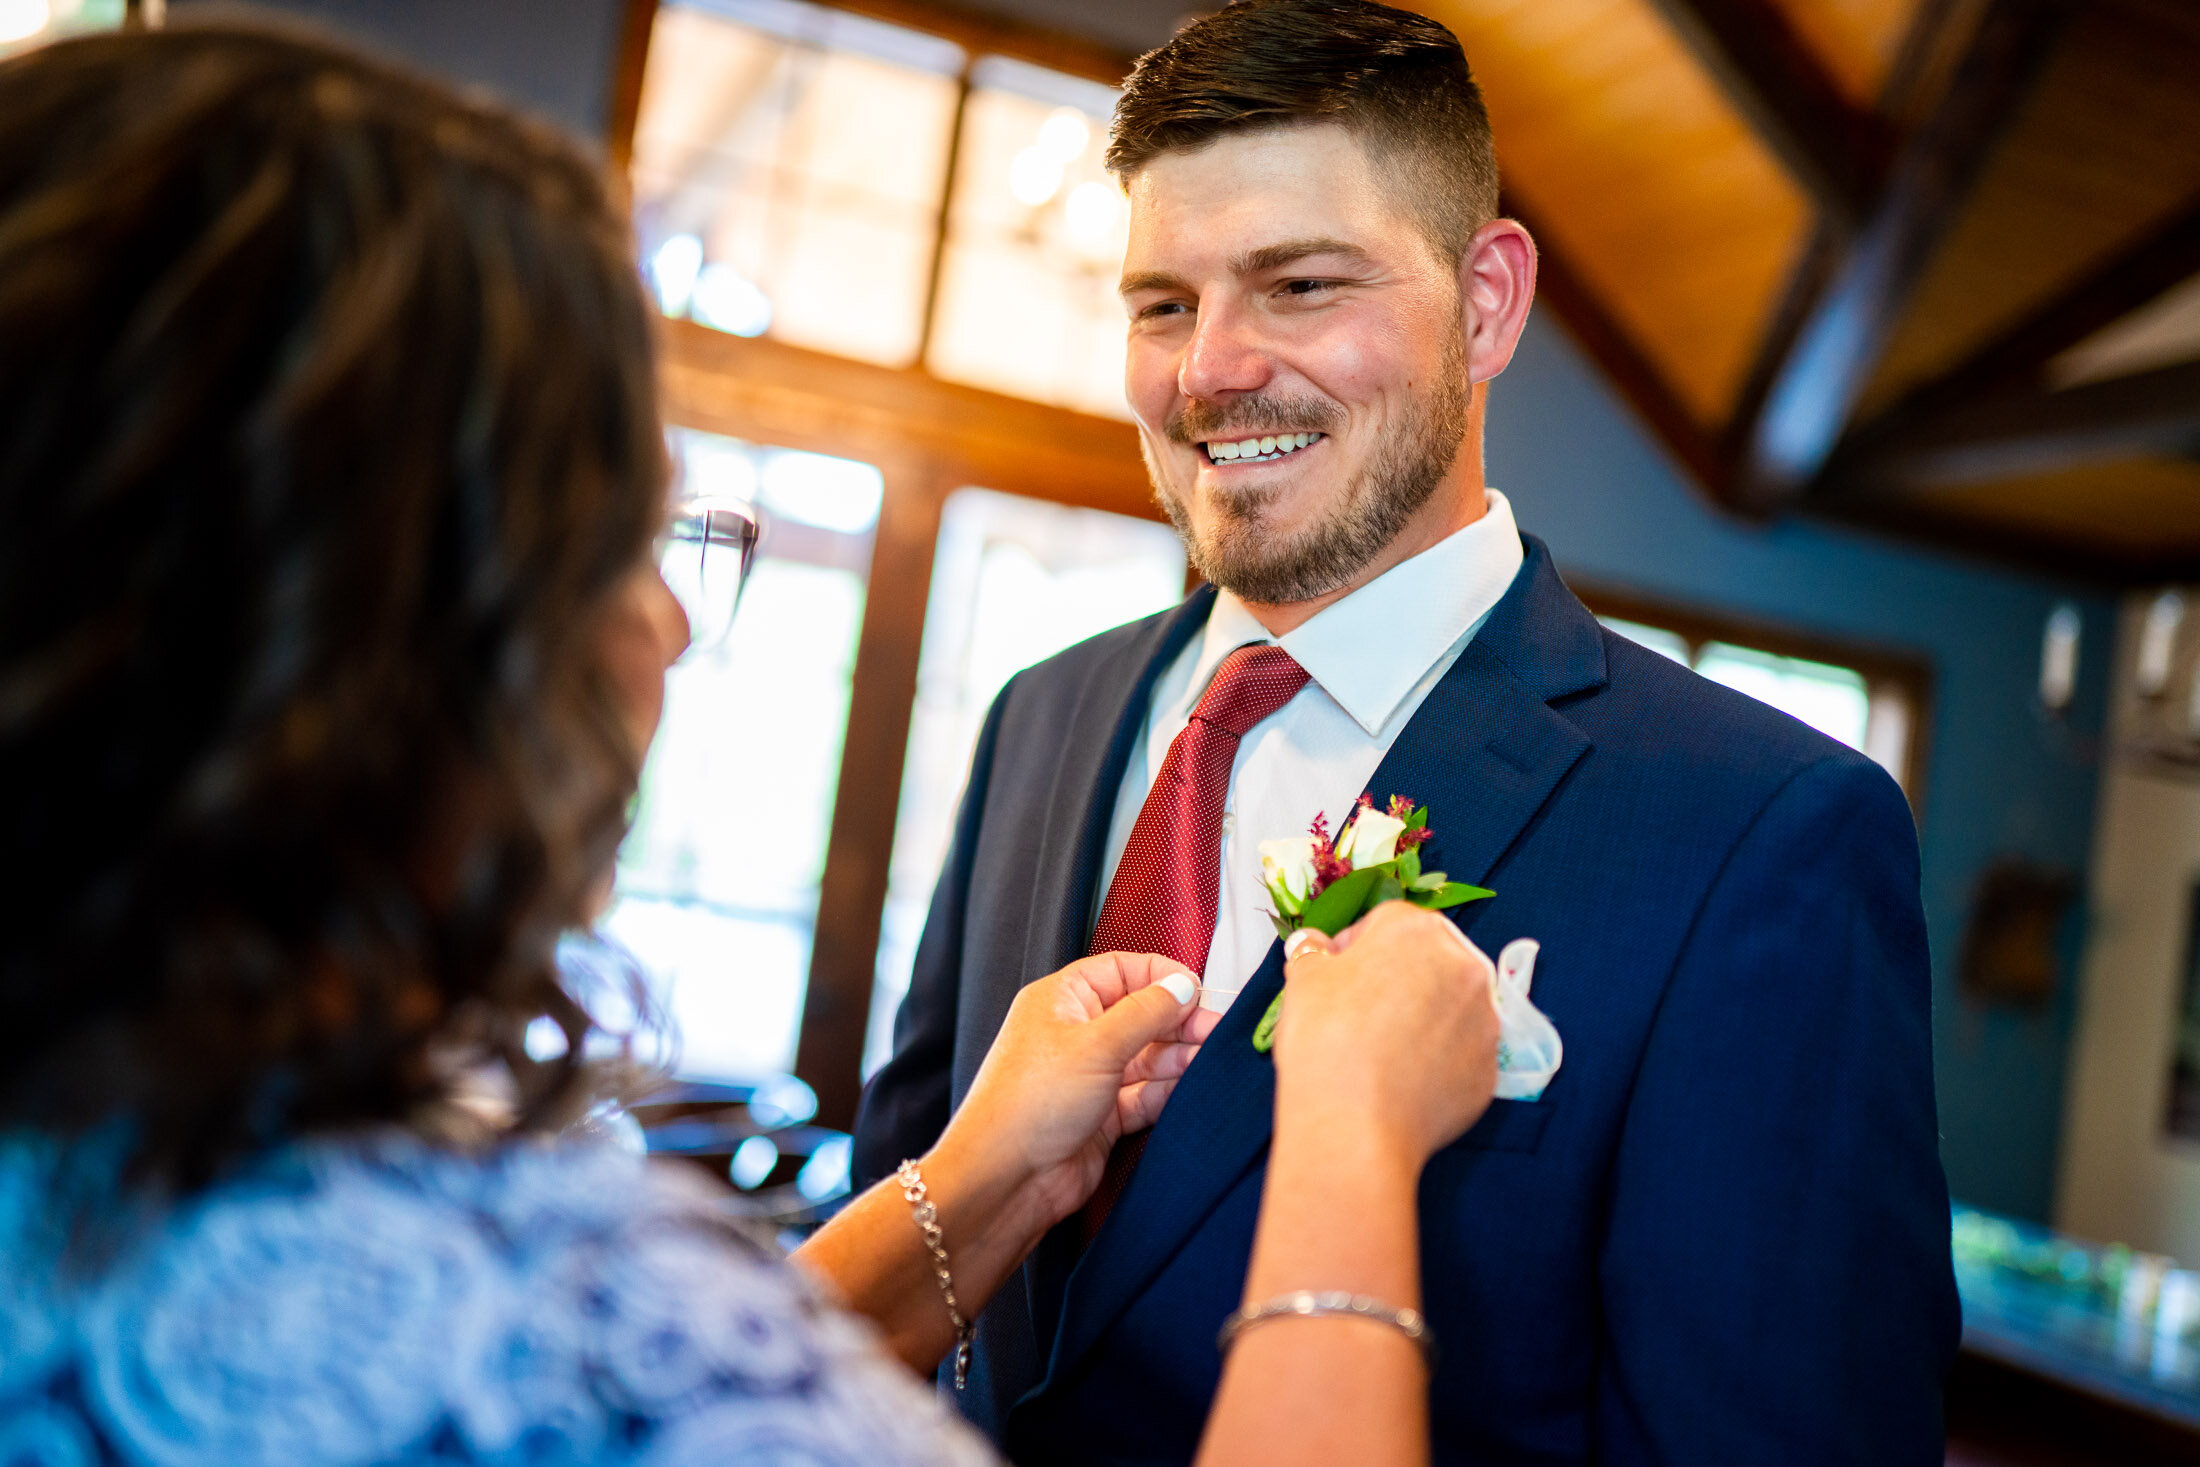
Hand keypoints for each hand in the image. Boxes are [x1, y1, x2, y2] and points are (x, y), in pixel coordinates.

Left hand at [935, 953, 1221, 1226]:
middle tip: (1215, 1030)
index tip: (1197, 990)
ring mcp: (1090, 1076)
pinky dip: (1168, 1091)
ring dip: (1179, 1057)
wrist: (1005, 1180)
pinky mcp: (1102, 1116)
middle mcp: (1075, 1034)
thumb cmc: (1028, 1105)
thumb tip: (1181, 986)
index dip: (1162, 977)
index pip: (1121, 970)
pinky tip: (1192, 1087)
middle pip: (1141, 1014)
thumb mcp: (1096, 1045)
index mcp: (1062, 1000)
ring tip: (1212, 1058)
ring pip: (1147, 1057)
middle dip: (1179, 1021)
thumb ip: (1146, 1012)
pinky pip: (1144, 1094)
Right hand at [1270, 902, 1499, 1167]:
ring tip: (1381, 1048)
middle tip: (1359, 1010)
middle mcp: (1464, 968)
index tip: (1336, 975)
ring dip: (1421, 1016)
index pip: (1387, 922)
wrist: (1355, 1127)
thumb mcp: (1303, 981)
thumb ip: (1312, 953)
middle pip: (1428, 959)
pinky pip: (1460, 1052)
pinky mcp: (1489, 1069)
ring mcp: (1484, 1021)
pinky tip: (1401, 1077)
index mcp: (1418, 933)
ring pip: (1449, 1005)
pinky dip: (1437, 1058)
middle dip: (1396, 977)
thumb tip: (1313, 946)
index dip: (1356, 948)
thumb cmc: (1327, 1044)